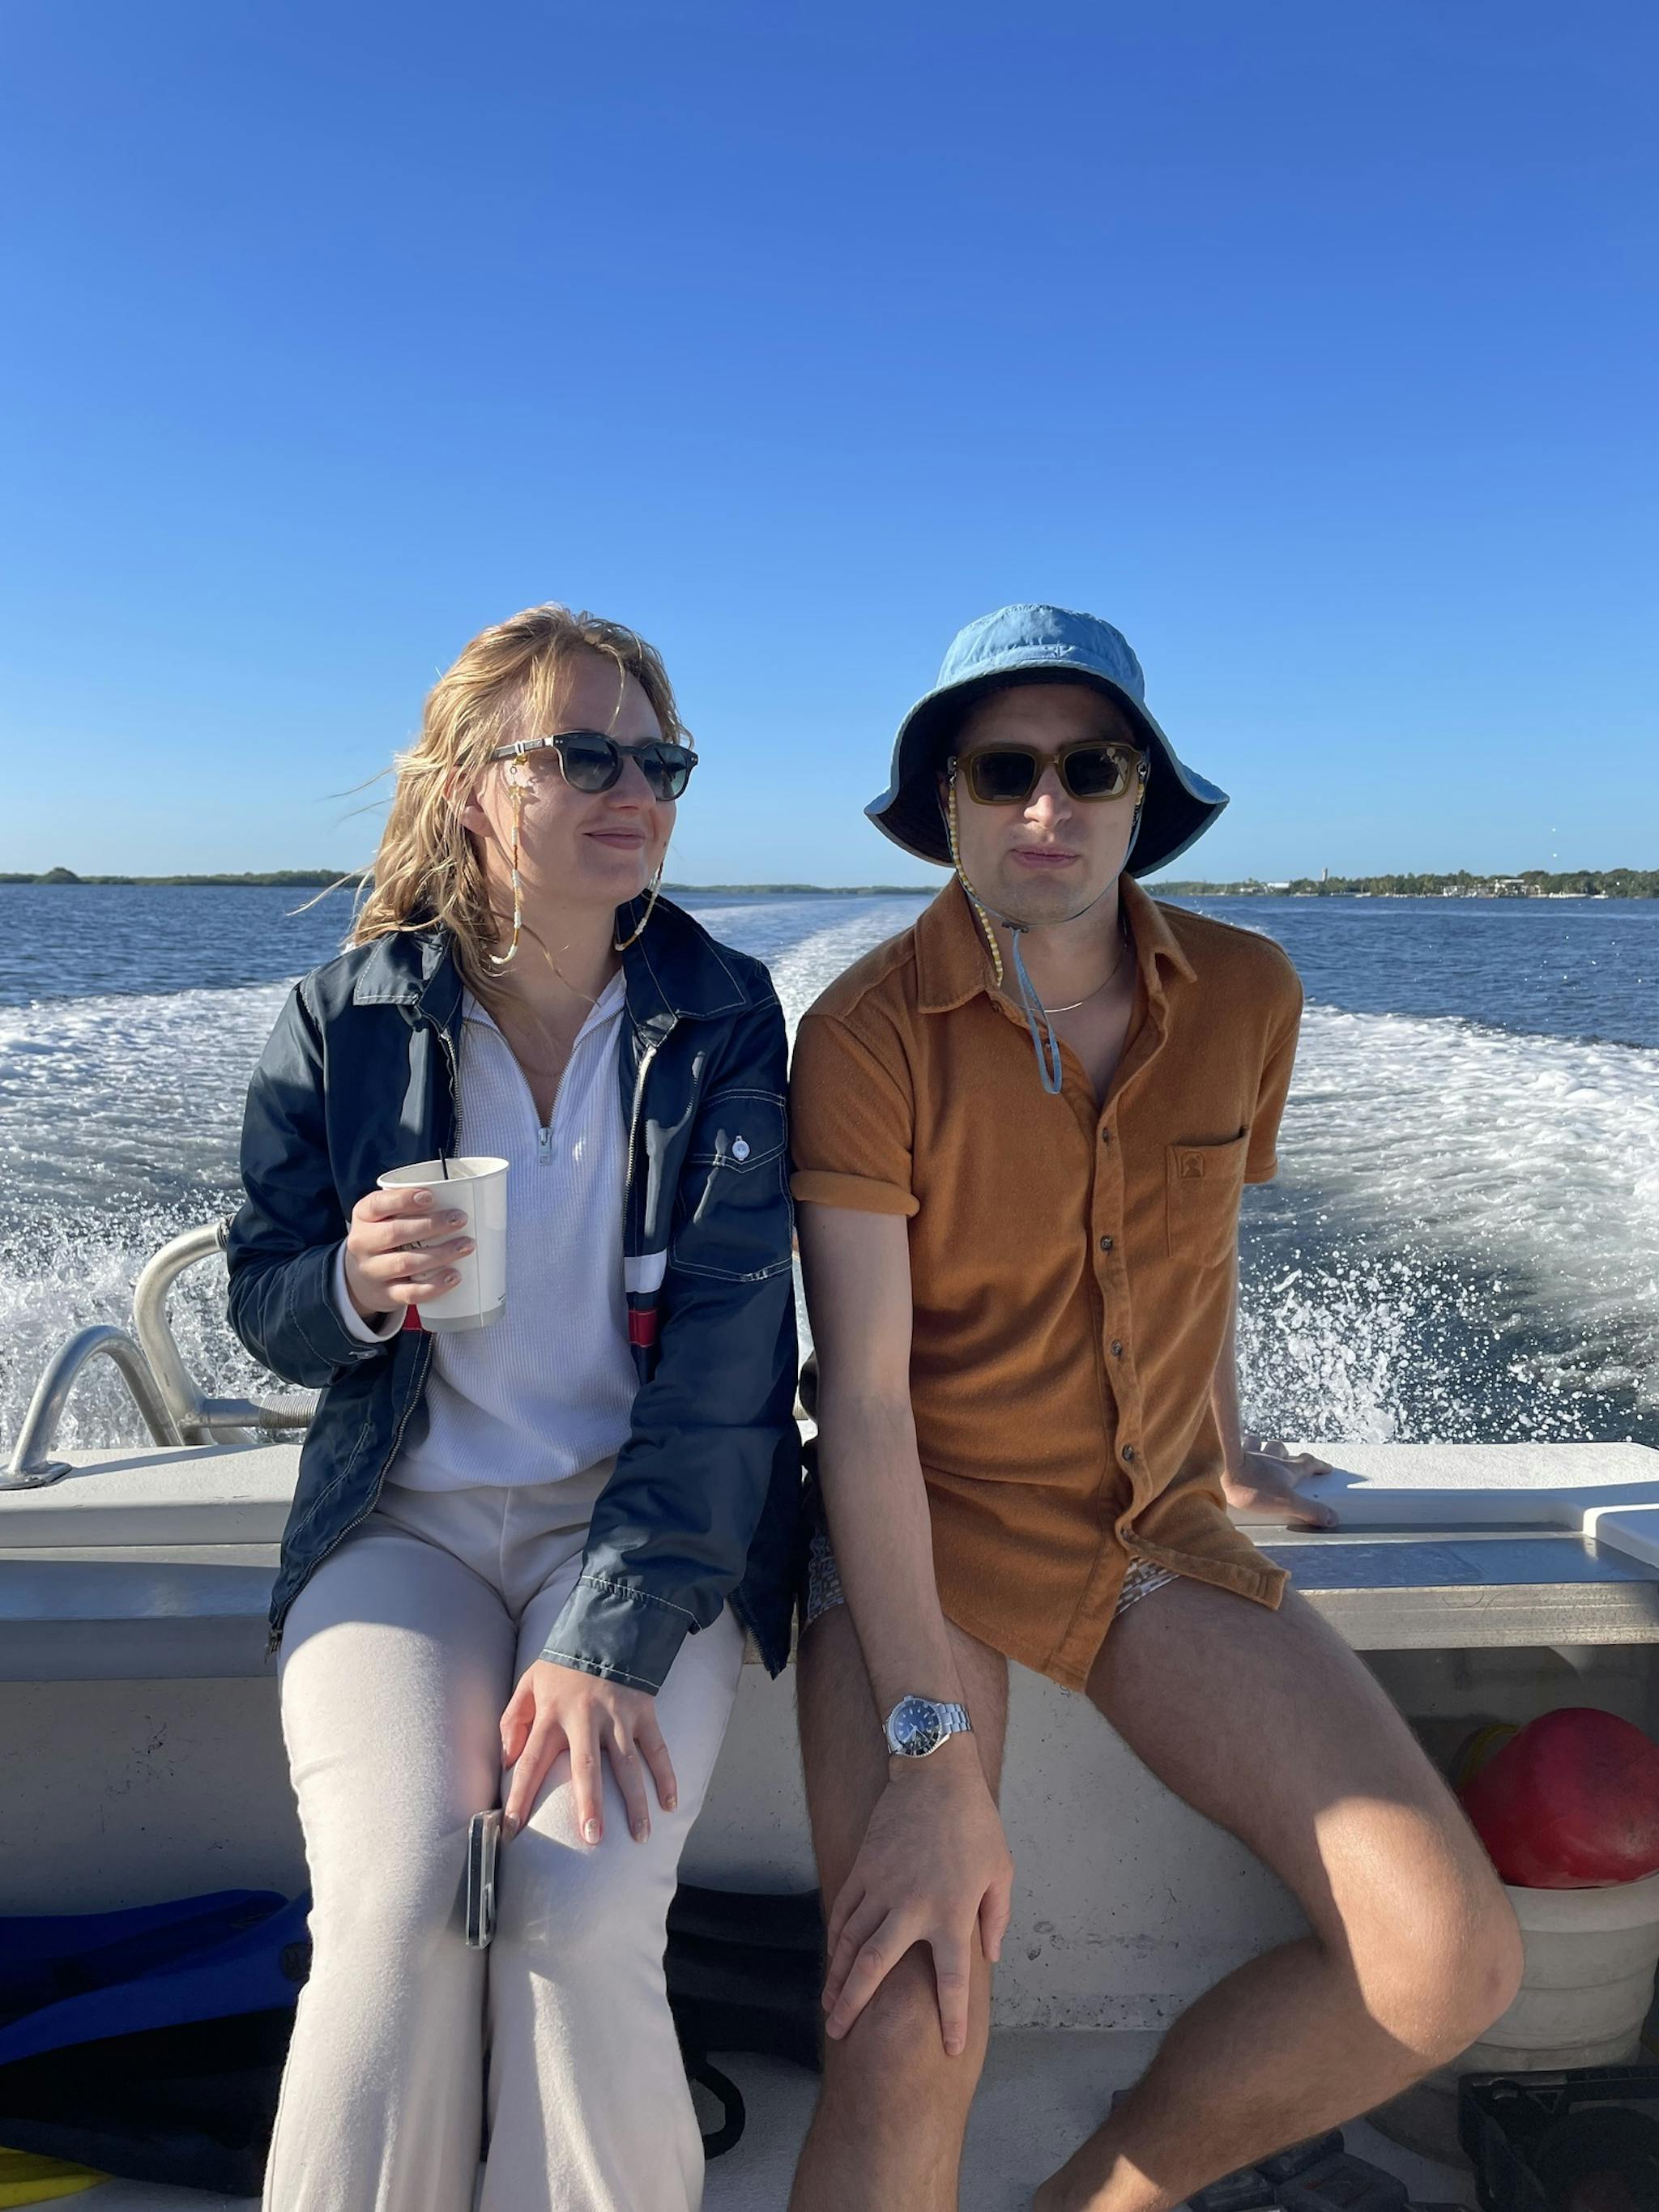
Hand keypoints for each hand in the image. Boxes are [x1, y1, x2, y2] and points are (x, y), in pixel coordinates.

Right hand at [341, 1185, 472, 1321]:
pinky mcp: (386, 1294)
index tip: (431, 1197)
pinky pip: (410, 1293)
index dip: (403, 1200)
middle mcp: (362, 1243)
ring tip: (466, 1245)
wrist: (360, 1279)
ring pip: (405, 1263)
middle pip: (394, 1233)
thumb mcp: (384, 1216)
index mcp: (363, 1217)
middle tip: (460, 1219)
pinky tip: (453, 1276)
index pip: (377, 1204)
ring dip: (440, 1254)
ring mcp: (372, 1271)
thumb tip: (459, 1193)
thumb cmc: (383, 1237)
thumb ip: (408, 1205)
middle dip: (431, 1225)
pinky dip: (434, 1285)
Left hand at [498, 1659, 676, 1846]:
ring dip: (635, 1801)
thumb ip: (513, 1719)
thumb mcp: (529, 1683)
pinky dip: (666, 1776)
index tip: (511, 1829)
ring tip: (640, 1836)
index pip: (530, 1760)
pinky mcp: (643, 1712)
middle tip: (593, 1838)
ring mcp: (618, 1716)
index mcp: (551, 1714)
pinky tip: (670, 1804)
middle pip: (586, 1767)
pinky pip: (657, 1748)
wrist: (606, 1630)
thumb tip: (506, 1760)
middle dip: (590, 1804)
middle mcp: (585, 1718)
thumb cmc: (563, 1666)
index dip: (520, 1795)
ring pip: (628, 1764)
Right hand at [822, 1743, 1012, 2057]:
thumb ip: (995, 1918)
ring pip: (850, 1942)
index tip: (950, 2049)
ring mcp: (881, 1888)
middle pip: (875, 1969)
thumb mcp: (1001, 1871)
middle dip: (854, 2005)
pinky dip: (836, 1938)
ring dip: (837, 1977)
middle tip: (838, 2034)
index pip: (951, 1981)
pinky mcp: (863, 1869)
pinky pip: (844, 1911)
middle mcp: (911, 1908)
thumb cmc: (975, 1824)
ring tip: (828, 2005)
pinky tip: (834, 1957)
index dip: (951, 2018)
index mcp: (951, 1914)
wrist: (936, 1775)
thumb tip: (988, 1956)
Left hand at [1222, 1435, 1337, 1527]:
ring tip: (1263, 1451)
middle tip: (1291, 1459)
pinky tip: (1236, 1451)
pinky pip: (1237, 1445)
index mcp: (1286, 1469)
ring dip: (1263, 1447)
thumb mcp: (1286, 1503)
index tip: (1326, 1467)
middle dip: (1288, 1455)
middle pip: (1282, 1450)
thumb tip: (1333, 1518)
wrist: (1219, 1471)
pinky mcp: (1230, 1455)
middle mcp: (1269, 1458)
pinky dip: (1239, 1447)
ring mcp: (1249, 1454)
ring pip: (1260, 1443)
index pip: (1307, 1464)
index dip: (1318, 1465)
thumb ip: (1309, 1510)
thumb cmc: (1252, 1487)